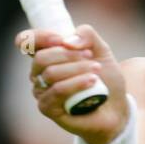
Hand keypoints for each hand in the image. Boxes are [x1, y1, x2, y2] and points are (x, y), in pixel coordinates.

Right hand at [15, 24, 128, 143]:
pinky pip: (57, 91)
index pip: (27, 42)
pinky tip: (92, 82)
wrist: (116, 108)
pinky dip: (76, 83)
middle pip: (41, 57)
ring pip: (50, 73)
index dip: (39, 37)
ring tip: (96, 72)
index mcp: (48, 55)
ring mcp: (42, 91)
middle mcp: (40, 73)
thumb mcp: (102, 50)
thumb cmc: (106, 79)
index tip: (60, 39)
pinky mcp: (47, 108)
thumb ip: (87, 35)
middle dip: (68, 55)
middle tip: (91, 58)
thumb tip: (68, 41)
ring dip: (77, 69)